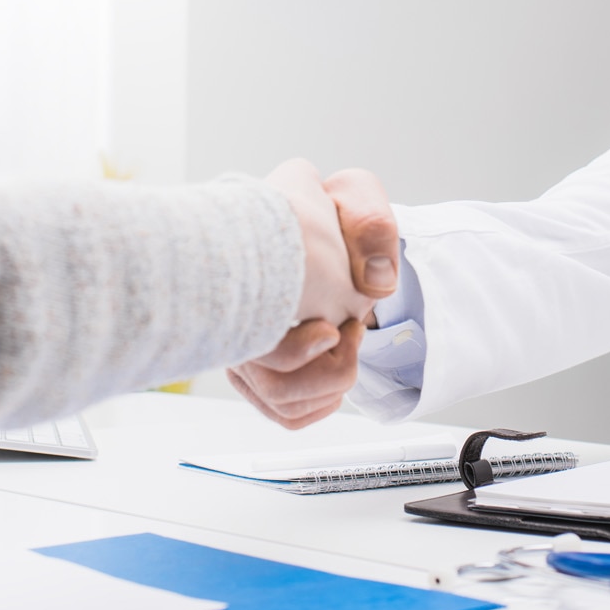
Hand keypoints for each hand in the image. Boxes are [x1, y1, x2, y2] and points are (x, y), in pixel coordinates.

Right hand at [232, 165, 396, 428]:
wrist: (322, 226)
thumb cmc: (331, 212)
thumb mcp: (356, 197)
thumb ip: (371, 225)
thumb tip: (376, 283)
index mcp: (248, 269)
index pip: (253, 336)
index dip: (295, 350)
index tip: (334, 332)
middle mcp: (233, 314)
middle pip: (270, 381)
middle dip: (327, 370)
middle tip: (346, 332)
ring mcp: (240, 345)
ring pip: (278, 400)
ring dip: (329, 384)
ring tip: (345, 342)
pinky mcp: (253, 369)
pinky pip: (285, 412)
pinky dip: (321, 401)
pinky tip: (337, 364)